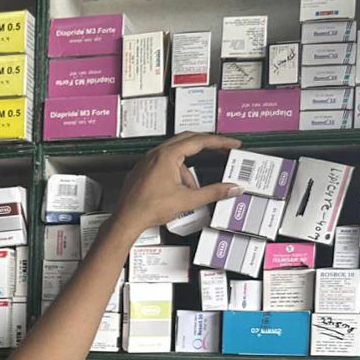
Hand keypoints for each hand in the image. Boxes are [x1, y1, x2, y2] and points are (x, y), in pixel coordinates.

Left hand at [115, 131, 245, 231]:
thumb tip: (232, 188)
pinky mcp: (143, 170)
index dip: (220, 142)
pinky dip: (176, 172)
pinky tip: (178, 189)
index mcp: (168, 155)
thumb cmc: (149, 208)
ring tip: (192, 190)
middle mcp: (156, 154)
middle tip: (221, 150)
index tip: (231, 144)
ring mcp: (147, 161)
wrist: (127, 219)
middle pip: (187, 140)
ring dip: (188, 170)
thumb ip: (214, 192)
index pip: (200, 141)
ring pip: (175, 155)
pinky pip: (164, 163)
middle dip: (206, 146)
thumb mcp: (188, 200)